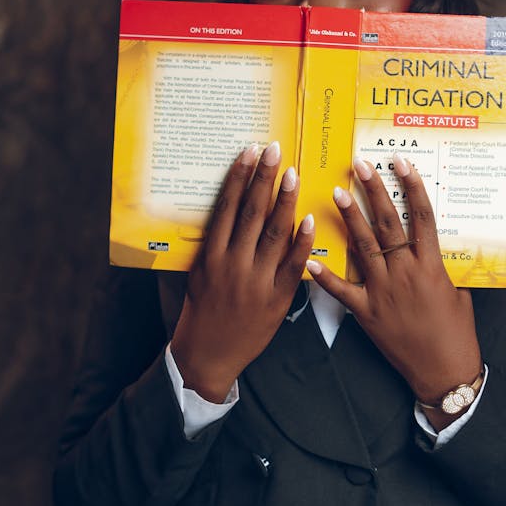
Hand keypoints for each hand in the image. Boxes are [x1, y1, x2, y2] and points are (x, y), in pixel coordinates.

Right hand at [171, 141, 314, 401]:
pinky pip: (293, 264)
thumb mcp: (198, 274)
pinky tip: (308, 218)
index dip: (239, 177)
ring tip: (293, 174)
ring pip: (274, 233)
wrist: (208, 355)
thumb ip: (213, 244)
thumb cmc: (200, 312)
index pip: (226, 207)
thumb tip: (225, 210)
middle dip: (264, 178)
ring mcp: (256, 280)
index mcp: (211, 255)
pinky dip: (301, 240)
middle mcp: (233, 263)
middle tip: (275, 150)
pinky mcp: (277, 298)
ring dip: (285, 200)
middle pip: (251, 212)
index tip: (249, 152)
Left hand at [306, 154, 480, 428]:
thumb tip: (432, 246)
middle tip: (360, 165)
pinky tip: (309, 259)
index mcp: (431, 264)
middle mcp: (406, 271)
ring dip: (350, 216)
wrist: (444, 369)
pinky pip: (342, 290)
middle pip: (388, 222)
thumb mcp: (458, 292)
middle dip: (373, 190)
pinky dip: (325, 276)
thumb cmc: (456, 332)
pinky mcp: (367, 311)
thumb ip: (442, 267)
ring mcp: (384, 290)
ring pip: (363, 245)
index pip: (422, 215)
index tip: (400, 162)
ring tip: (336, 191)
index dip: (411, 186)